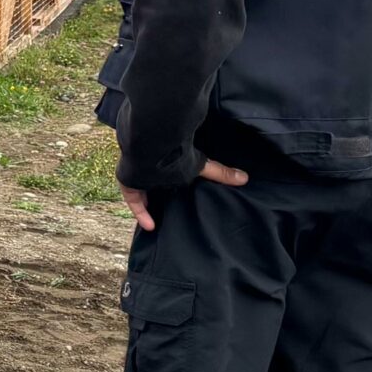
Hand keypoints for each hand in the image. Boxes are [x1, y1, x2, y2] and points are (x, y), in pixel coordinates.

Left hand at [122, 158, 248, 231]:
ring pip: (141, 190)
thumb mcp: (200, 165)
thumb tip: (245, 178)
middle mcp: (149, 167)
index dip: (170, 184)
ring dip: (149, 204)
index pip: (166, 174)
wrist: (149, 144)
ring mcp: (136, 172)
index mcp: (165, 161)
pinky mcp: (127, 180)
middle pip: (152, 183)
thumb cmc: (174, 152)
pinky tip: (150, 226)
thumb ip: (220, 172)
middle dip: (158, 195)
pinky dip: (141, 212)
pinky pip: (132, 198)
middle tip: (168, 214)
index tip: (180, 196)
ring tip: (159, 223)